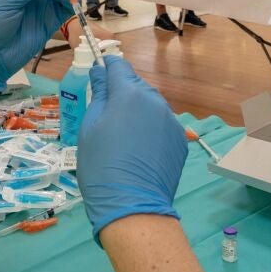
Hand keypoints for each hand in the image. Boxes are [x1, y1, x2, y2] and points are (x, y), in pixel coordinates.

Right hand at [78, 56, 186, 241]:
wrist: (132, 205)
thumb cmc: (101, 165)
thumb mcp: (90, 127)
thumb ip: (99, 93)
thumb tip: (100, 71)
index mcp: (129, 94)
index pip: (119, 66)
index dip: (108, 67)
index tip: (99, 73)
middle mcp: (154, 101)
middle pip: (136, 86)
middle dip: (123, 93)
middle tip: (108, 116)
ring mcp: (171, 121)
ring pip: (151, 105)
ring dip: (139, 111)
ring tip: (125, 137)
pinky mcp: (180, 140)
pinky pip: (162, 125)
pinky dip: (151, 130)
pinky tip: (141, 151)